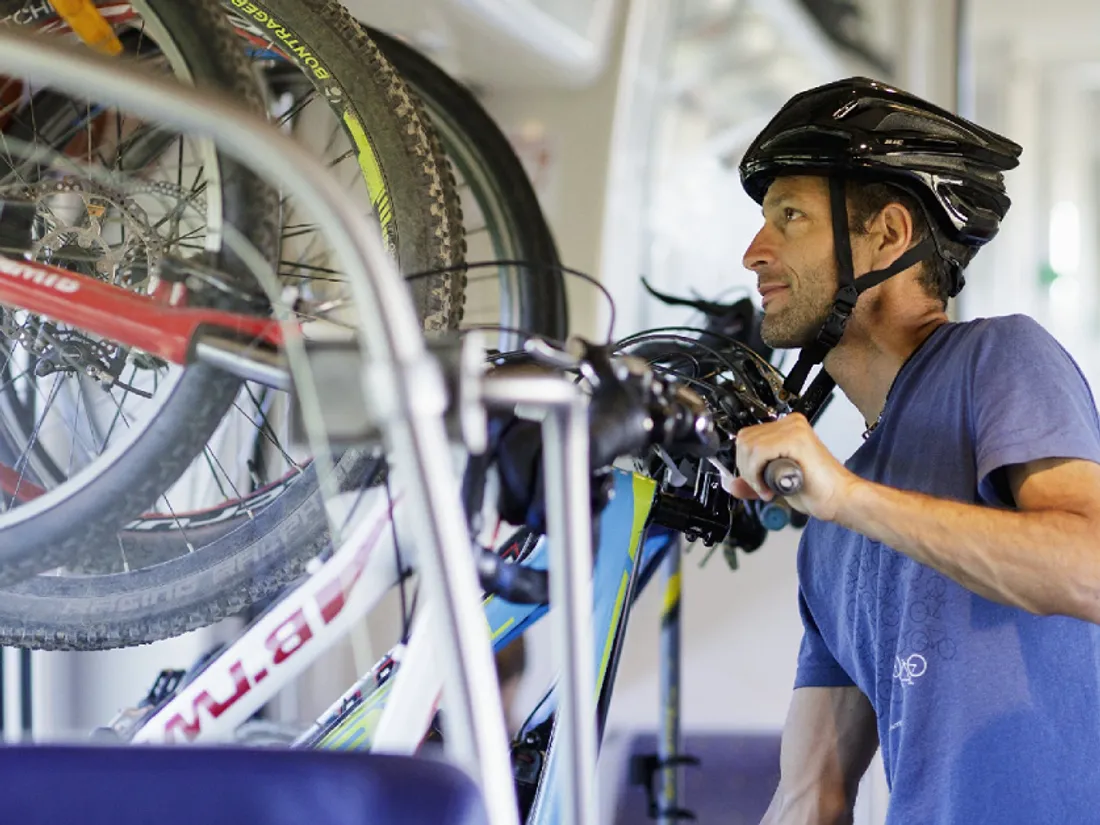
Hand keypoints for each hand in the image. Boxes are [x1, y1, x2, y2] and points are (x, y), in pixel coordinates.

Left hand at [728, 413, 858, 521]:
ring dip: (752, 474)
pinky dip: (758, 474)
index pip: (747, 437)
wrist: (840, 499)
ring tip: (768, 488)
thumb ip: (753, 481)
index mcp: (786, 428)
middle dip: (746, 469)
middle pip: (744, 439)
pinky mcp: (796, 439)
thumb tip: (732, 484)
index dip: (744, 463)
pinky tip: (771, 487)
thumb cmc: (817, 490)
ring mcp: (794, 429)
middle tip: (761, 487)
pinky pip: (760, 452)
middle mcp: (790, 423)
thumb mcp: (774, 483)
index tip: (754, 482)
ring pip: (749, 446)